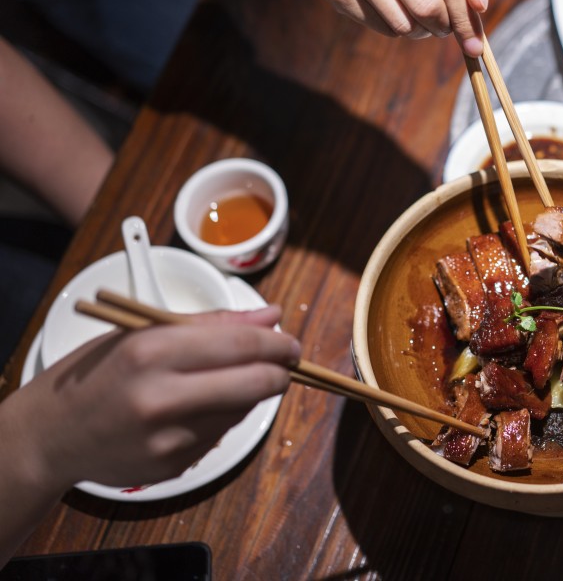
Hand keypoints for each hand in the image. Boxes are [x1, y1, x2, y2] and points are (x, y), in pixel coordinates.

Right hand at [6, 307, 297, 491]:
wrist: (52, 435)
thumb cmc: (99, 373)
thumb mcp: (143, 333)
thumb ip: (212, 324)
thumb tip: (270, 316)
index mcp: (152, 352)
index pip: (242, 345)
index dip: (278, 343)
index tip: (290, 342)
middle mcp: (161, 397)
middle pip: (256, 383)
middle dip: (280, 371)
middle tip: (285, 362)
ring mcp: (167, 437)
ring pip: (243, 410)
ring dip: (250, 393)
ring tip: (224, 381)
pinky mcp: (173, 465)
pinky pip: (221, 434)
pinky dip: (223, 417)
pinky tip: (196, 408)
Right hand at [303, 0, 489, 54]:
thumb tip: (479, 4)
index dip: (464, 15)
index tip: (475, 40)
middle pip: (426, 6)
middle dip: (444, 26)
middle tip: (446, 27)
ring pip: (403, 24)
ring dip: (421, 30)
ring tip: (419, 14)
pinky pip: (381, 27)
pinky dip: (397, 27)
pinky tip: (394, 8)